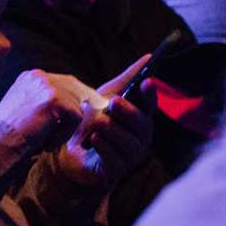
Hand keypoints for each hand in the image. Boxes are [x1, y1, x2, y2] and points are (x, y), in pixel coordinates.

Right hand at [0, 69, 92, 154]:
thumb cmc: (6, 131)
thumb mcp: (23, 106)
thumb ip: (41, 100)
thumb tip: (67, 107)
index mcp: (31, 76)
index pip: (64, 84)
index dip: (68, 104)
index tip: (64, 122)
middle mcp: (39, 76)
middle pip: (75, 91)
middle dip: (73, 114)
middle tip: (63, 133)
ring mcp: (47, 86)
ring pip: (76, 108)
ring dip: (65, 128)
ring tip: (46, 140)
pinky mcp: (55, 100)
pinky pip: (75, 119)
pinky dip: (64, 134)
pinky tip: (47, 142)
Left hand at [54, 54, 155, 186]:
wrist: (75, 150)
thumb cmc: (96, 120)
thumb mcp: (106, 97)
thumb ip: (127, 80)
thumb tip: (149, 56)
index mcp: (140, 118)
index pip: (150, 106)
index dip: (150, 95)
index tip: (147, 81)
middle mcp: (141, 137)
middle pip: (142, 125)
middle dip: (128, 112)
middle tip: (113, 101)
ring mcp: (131, 154)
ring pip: (128, 142)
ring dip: (113, 130)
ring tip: (99, 122)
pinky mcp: (116, 169)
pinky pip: (115, 159)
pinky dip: (104, 148)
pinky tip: (94, 139)